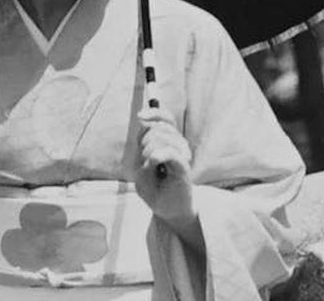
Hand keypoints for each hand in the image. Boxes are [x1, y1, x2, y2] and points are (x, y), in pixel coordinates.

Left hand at [133, 106, 196, 227]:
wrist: (168, 210)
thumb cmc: (155, 191)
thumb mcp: (140, 169)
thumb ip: (142, 148)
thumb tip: (146, 127)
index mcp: (168, 143)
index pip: (164, 118)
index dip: (153, 113)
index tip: (140, 116)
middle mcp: (177, 146)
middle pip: (159, 128)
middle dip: (145, 142)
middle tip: (147, 162)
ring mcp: (181, 156)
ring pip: (163, 138)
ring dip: (149, 151)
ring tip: (152, 168)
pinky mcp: (184, 167)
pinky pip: (172, 153)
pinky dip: (160, 154)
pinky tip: (153, 161)